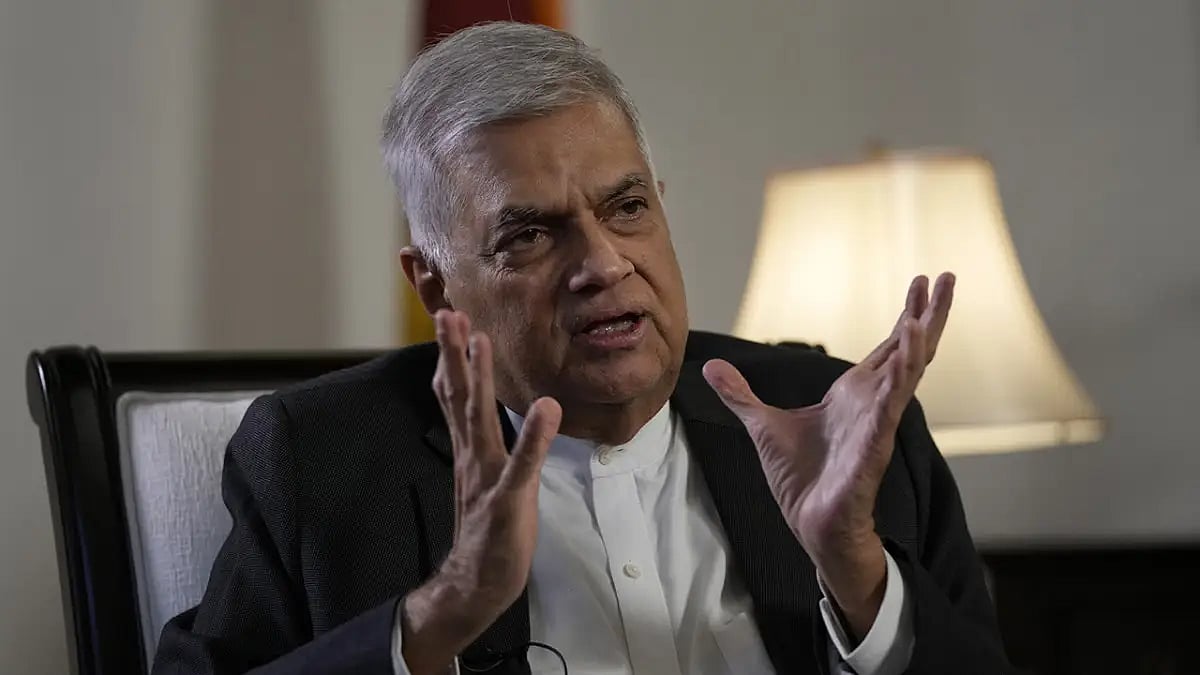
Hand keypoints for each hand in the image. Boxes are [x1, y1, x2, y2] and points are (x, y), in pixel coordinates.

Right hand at [402, 310, 561, 674]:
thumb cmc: (487, 526)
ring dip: (480, 379)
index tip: (447, 313)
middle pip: (459, 396)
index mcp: (469, 448)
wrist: (476, 581)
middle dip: (454, 353)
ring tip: (482, 341)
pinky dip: (533, 436)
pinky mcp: (507, 500)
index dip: (450, 353)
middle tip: (447, 312)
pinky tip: (547, 408)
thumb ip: (479, 437)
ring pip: (479, 419)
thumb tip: (478, 403)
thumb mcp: (482, 472)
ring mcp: (487, 476)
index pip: (455, 392)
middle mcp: (473, 455)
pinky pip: (521, 464)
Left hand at [703, 273, 953, 638]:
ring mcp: (876, 422)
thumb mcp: (760, 425)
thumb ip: (740, 395)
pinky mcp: (872, 446)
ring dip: (921, 336)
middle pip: (908, 350)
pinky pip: (890, 408)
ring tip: (935, 301)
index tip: (919, 282)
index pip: (887, 347)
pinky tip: (909, 352)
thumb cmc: (800, 479)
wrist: (810, 524)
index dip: (904, 316)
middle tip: (947, 277)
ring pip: (908, 371)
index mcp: (855, 395)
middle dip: (928, 314)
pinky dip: (899, 380)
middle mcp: (872, 403)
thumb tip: (711, 368)